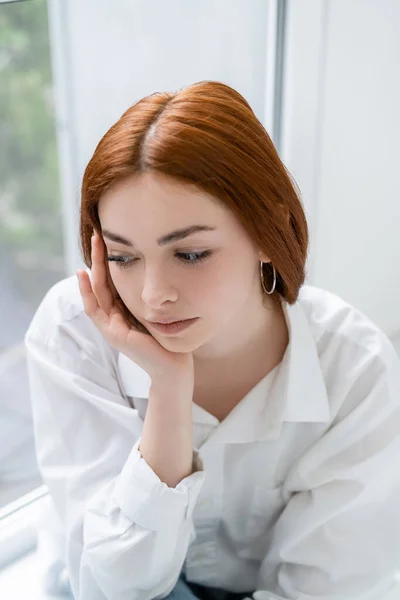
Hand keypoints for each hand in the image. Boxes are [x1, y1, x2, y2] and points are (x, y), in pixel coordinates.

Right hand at [76, 232, 193, 381]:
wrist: (175, 366)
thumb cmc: (171, 339)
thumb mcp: (159, 310)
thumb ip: (151, 296)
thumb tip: (158, 268)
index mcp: (125, 311)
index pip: (112, 281)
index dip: (109, 260)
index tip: (110, 239)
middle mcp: (115, 317)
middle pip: (101, 282)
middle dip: (100, 257)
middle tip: (98, 233)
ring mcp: (111, 326)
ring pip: (96, 291)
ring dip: (93, 266)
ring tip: (94, 244)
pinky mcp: (113, 334)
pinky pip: (94, 309)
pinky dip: (86, 292)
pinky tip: (84, 274)